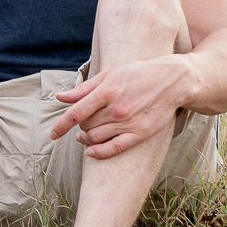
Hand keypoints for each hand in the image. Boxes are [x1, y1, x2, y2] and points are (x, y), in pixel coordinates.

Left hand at [50, 56, 193, 157]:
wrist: (173, 81)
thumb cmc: (137, 74)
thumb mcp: (109, 75)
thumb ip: (84, 88)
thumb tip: (60, 97)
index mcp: (106, 91)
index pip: (75, 114)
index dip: (60, 126)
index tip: (52, 134)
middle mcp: (116, 109)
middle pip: (85, 126)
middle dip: (79, 127)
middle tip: (81, 123)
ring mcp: (129, 123)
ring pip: (96, 138)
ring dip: (86, 139)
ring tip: (84, 135)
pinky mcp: (141, 133)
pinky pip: (114, 148)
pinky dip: (99, 152)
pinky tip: (91, 151)